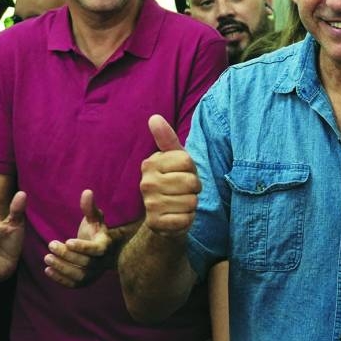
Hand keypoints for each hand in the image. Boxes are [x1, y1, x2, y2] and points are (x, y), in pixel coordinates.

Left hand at [43, 189, 114, 287]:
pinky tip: (48, 270)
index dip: (82, 247)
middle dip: (67, 255)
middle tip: (51, 245)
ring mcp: (93, 274)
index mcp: (104, 245)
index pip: (96, 250)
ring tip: (47, 258)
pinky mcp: (85, 282)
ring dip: (62, 268)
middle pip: (85, 262)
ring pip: (79, 276)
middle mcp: (101, 262)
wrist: (102, 251)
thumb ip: (90, 207)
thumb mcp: (94, 218)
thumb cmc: (95, 231)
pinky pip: (73, 284)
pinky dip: (60, 279)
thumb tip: (87, 192)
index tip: (67, 240)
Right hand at [140, 114, 199, 237]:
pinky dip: (187, 219)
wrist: (164, 217)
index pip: (187, 161)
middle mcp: (146, 183)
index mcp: (150, 164)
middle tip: (184, 192)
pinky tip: (178, 217)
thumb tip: (154, 117)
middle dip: (194, 189)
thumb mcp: (174, 159)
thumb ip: (167, 139)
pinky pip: (185, 219)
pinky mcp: (155, 223)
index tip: (183, 175)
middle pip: (191, 182)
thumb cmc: (173, 182)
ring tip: (180, 203)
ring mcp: (150, 204)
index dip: (192, 170)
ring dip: (191, 205)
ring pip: (190, 202)